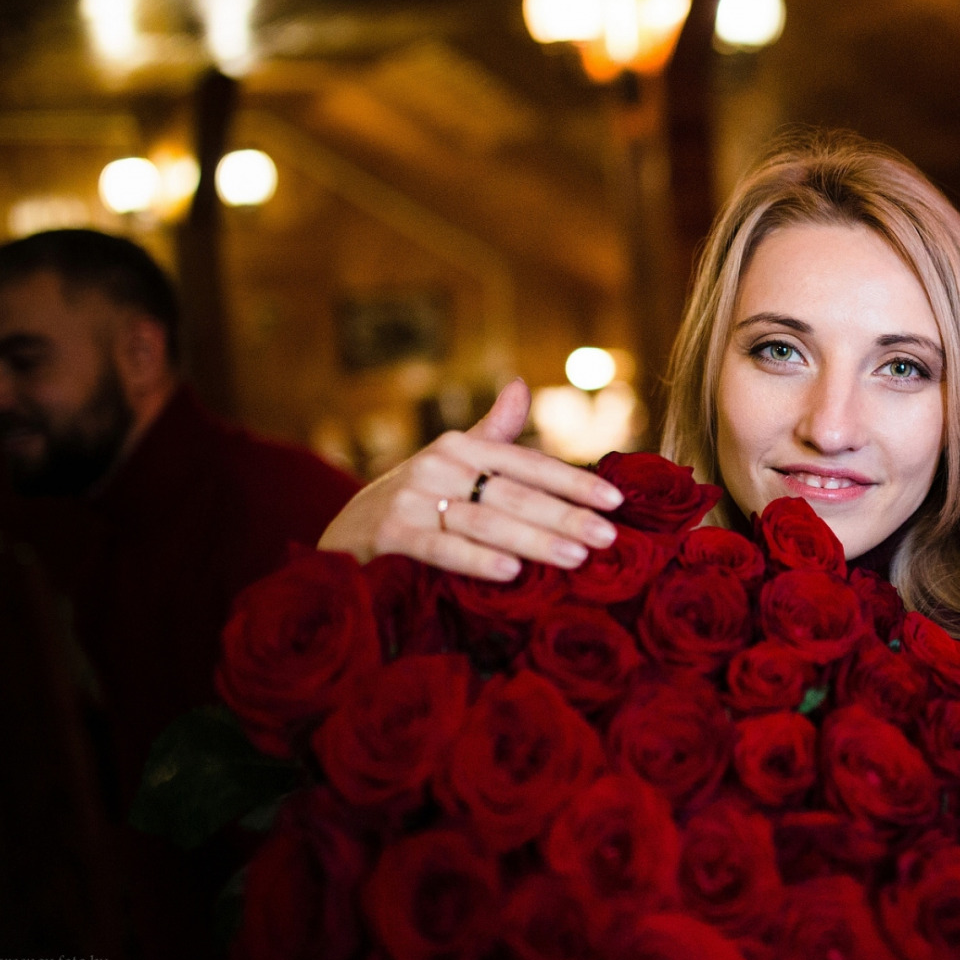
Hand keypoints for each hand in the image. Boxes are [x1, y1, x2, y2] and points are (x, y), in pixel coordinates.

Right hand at [317, 379, 622, 579]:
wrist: (342, 534)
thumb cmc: (414, 500)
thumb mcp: (450, 462)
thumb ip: (490, 431)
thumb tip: (520, 385)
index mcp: (460, 447)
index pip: (528, 464)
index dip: (573, 482)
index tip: (617, 501)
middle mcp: (437, 466)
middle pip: (514, 494)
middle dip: (566, 516)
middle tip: (610, 537)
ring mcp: (412, 500)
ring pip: (486, 522)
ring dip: (534, 540)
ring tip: (577, 557)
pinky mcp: (389, 535)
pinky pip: (440, 549)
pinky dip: (476, 560)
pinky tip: (512, 573)